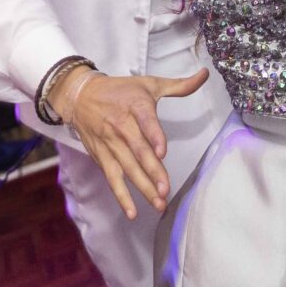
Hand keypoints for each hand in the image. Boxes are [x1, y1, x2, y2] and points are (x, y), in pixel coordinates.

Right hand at [55, 67, 211, 219]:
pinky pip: (113, 178)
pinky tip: (132, 212)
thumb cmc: (120, 91)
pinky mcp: (102, 157)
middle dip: (152, 172)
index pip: (145, 122)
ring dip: (142, 188)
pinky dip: (121, 196)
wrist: (81, 96)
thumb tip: (204, 75)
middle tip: (165, 190)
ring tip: (158, 203)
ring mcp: (110, 144)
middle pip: (138, 151)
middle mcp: (121, 126)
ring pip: (128, 168)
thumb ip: (179, 86)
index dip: (153, 137)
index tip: (162, 152)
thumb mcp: (149, 84)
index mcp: (135, 106)